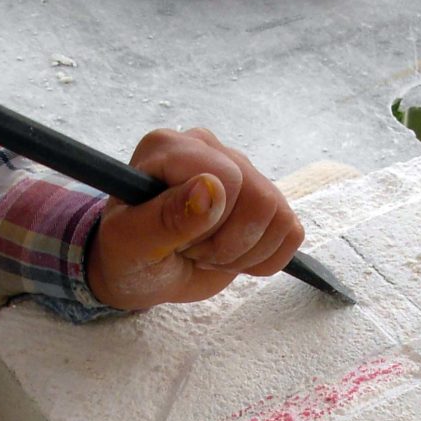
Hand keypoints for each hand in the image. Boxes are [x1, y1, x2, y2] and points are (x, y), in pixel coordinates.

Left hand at [85, 128, 304, 308]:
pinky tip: (233, 257)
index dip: (210, 224)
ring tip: (210, 253)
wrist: (143, 272)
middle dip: (228, 244)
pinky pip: (292, 232)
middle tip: (194, 251)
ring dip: (245, 253)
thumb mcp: (133, 245)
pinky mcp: (264, 202)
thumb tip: (211, 189)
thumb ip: (167, 218)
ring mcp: (242, 172)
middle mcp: (210, 149)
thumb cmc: (129, 255)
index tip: (177, 240)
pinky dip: (265, 259)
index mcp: (171, 147)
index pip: (227, 179)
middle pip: (260, 199)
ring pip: (280, 216)